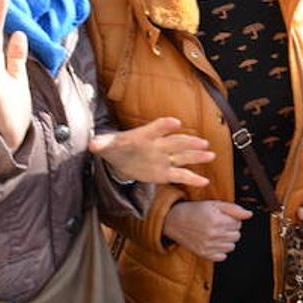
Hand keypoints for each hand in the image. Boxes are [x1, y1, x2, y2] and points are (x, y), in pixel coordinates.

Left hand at [88, 117, 214, 186]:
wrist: (121, 158)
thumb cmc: (116, 148)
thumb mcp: (107, 145)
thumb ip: (102, 143)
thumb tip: (92, 144)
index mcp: (145, 136)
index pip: (156, 128)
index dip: (165, 125)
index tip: (175, 122)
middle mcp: (158, 146)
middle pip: (175, 142)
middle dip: (188, 142)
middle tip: (203, 142)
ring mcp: (164, 159)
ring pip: (183, 156)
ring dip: (196, 155)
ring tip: (210, 154)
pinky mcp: (165, 172)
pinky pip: (180, 174)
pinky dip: (192, 178)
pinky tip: (204, 180)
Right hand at [163, 200, 251, 261]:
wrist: (174, 221)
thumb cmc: (195, 210)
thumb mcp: (214, 204)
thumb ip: (234, 209)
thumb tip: (249, 215)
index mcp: (217, 220)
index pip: (238, 224)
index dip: (232, 219)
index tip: (223, 217)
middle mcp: (213, 235)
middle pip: (237, 236)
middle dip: (231, 229)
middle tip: (220, 224)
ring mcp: (208, 246)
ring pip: (231, 246)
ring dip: (227, 240)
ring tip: (217, 233)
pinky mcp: (204, 254)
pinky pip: (222, 257)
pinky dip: (221, 250)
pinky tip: (214, 242)